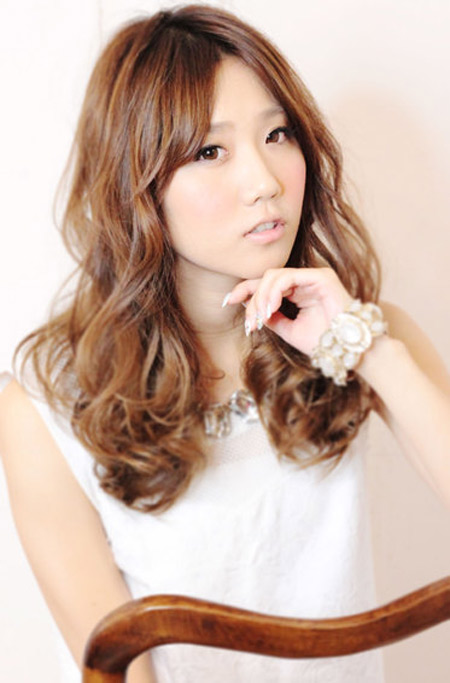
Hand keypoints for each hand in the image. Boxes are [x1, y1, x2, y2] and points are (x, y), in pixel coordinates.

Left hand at [225, 267, 352, 355]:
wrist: (347, 349)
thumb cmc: (323, 341)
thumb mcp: (288, 330)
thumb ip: (271, 318)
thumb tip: (250, 310)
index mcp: (297, 291)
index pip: (265, 284)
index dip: (244, 291)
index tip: (228, 302)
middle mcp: (303, 280)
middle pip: (265, 279)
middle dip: (250, 298)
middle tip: (249, 323)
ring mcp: (312, 276)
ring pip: (273, 276)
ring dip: (261, 297)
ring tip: (260, 319)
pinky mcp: (320, 276)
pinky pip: (287, 276)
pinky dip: (274, 292)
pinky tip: (270, 309)